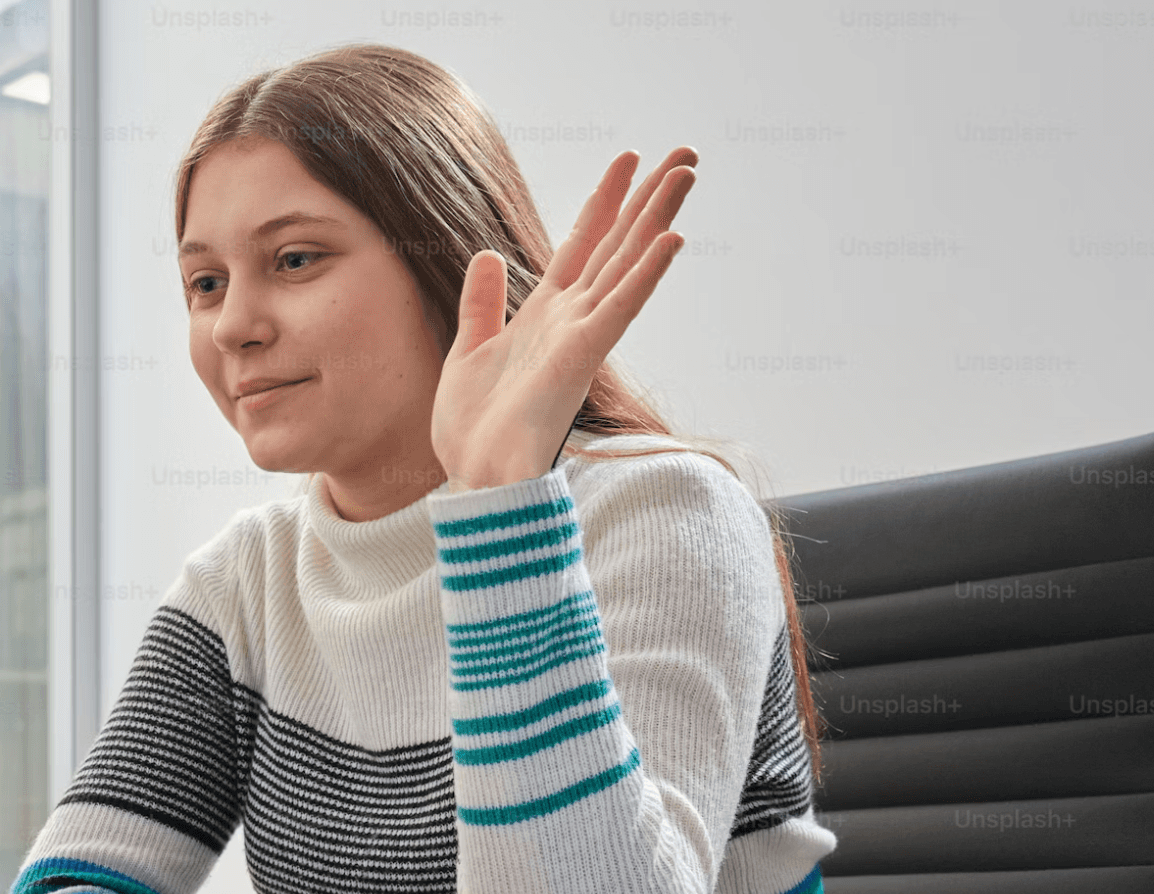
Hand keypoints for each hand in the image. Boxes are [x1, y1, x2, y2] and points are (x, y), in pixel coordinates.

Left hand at [430, 147, 697, 491]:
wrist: (477, 479)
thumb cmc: (474, 431)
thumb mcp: (467, 351)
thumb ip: (482, 303)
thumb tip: (488, 254)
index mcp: (545, 316)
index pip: (581, 245)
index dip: (604, 202)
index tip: (628, 160)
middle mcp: (570, 320)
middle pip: (616, 245)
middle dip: (647, 199)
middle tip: (684, 153)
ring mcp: (580, 337)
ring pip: (626, 264)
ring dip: (656, 218)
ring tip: (686, 172)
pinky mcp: (581, 358)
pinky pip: (620, 308)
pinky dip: (644, 275)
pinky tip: (671, 240)